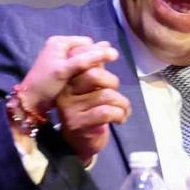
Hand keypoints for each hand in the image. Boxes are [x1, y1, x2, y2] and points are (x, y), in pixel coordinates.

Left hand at [18, 36, 117, 114]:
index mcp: (59, 42)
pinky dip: (83, 72)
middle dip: (94, 60)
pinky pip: (78, 67)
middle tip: (101, 73)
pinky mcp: (61, 68)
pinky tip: (87, 82)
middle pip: (85, 50)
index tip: (105, 67)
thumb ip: (86, 60)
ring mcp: (60, 57)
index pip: (87, 42)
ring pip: (83, 59)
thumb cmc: (45, 84)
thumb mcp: (65, 70)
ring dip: (90, 67)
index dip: (97, 53)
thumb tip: (112, 51)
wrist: (30, 102)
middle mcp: (59, 46)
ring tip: (95, 79)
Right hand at [55, 43, 130, 162]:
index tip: (112, 56)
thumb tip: (105, 44)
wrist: (78, 144)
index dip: (99, 55)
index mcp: (66, 81)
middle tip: (116, 92)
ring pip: (106, 95)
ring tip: (123, 109)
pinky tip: (121, 119)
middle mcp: (65, 93)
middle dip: (112, 81)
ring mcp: (70, 109)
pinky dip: (120, 114)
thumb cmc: (87, 112)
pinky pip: (107, 112)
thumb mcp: (90, 88)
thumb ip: (97, 67)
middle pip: (93, 74)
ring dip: (122, 103)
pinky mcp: (80, 124)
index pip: (82, 61)